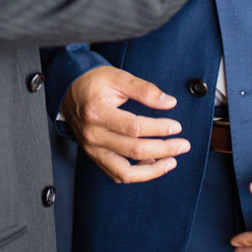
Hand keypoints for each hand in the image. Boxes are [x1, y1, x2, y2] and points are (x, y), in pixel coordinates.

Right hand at [62, 66, 190, 183]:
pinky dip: (137, 174)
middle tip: (183, 145)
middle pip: (133, 150)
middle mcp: (93, 135)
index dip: (158, 129)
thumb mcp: (118, 77)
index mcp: (97, 112)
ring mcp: (92, 149)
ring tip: (171, 162)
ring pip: (125, 172)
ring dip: (152, 171)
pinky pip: (117, 174)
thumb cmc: (93, 83)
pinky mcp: (95, 156)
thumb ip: (144, 89)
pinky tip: (152, 164)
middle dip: (163, 149)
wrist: (68, 91)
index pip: (134, 128)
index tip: (176, 126)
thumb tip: (169, 102)